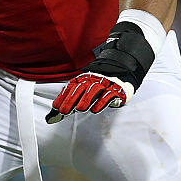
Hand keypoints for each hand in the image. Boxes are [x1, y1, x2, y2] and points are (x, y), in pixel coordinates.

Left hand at [45, 17, 160, 123]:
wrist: (125, 69)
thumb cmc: (103, 82)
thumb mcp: (89, 86)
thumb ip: (75, 96)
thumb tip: (58, 109)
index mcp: (85, 78)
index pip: (71, 87)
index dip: (63, 96)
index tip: (56, 106)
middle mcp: (93, 79)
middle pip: (80, 89)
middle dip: (71, 100)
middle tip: (63, 111)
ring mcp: (105, 83)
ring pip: (94, 91)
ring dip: (85, 100)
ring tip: (79, 109)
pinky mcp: (117, 90)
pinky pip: (108, 95)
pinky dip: (101, 102)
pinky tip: (96, 109)